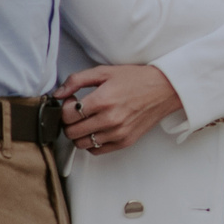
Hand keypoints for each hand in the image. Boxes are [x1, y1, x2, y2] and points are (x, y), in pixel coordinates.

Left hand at [56, 64, 183, 154]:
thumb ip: (77, 80)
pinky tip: (97, 129)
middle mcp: (110, 119)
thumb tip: (58, 93)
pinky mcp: (124, 141)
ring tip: (87, 121)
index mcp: (103, 100)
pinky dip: (92, 143)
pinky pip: (96, 150)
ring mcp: (118, 133)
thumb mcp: (105, 72)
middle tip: (77, 112)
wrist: (164, 89)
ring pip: (81, 144)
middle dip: (69, 122)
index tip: (71, 101)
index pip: (68, 115)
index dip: (64, 108)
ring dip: (79, 134)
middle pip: (72, 132)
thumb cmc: (137, 79)